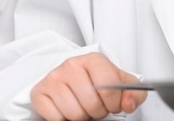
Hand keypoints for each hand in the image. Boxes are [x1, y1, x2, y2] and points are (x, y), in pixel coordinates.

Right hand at [30, 52, 146, 120]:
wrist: (70, 76)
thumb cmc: (97, 80)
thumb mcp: (121, 82)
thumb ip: (133, 93)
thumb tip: (129, 104)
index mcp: (94, 59)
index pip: (109, 88)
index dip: (114, 103)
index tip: (113, 105)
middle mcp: (72, 65)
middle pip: (91, 104)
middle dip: (98, 111)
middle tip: (97, 106)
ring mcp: (54, 78)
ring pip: (74, 114)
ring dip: (82, 116)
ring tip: (84, 106)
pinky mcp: (39, 92)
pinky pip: (57, 119)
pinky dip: (65, 119)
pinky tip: (69, 108)